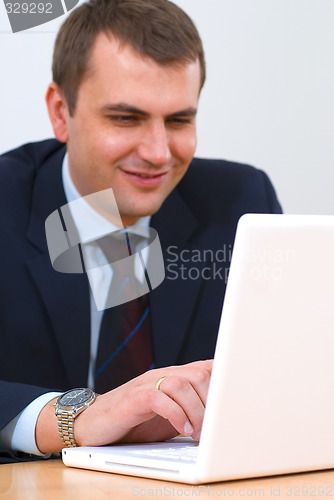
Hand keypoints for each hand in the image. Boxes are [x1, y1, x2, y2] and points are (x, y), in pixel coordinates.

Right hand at [36, 359, 211, 452]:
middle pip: (199, 375)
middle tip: (216, 429)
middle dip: (214, 403)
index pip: (206, 368)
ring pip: (183, 384)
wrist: (93, 424)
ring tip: (199, 434)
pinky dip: (176, 414)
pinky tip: (183, 430)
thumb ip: (190, 410)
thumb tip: (222, 423)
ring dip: (197, 411)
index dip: (226, 381)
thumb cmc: (133, 423)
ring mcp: (147, 383)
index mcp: (174, 377)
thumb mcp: (168, 416)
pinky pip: (160, 397)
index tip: (238, 402)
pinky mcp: (134, 397)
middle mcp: (162, 375)